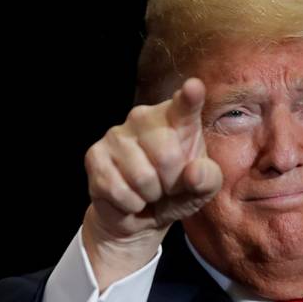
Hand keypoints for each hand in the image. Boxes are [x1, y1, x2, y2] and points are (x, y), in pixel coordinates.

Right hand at [82, 78, 222, 290]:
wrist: (141, 213)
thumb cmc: (177, 193)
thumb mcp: (202, 189)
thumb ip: (208, 179)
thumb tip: (194, 173)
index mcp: (178, 119)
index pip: (185, 105)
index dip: (190, 97)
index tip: (194, 88)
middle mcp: (144, 117)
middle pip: (167, 155)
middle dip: (171, 183)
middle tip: (167, 186)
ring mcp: (116, 134)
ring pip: (142, 177)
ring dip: (150, 195)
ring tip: (148, 191)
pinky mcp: (94, 155)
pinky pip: (119, 190)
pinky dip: (130, 204)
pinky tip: (129, 198)